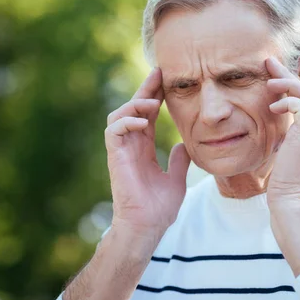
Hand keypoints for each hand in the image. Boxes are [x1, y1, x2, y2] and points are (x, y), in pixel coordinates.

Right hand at [105, 68, 190, 246]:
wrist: (147, 226)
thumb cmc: (159, 208)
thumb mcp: (176, 179)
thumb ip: (179, 161)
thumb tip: (185, 146)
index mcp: (144, 148)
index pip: (148, 115)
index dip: (155, 96)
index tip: (167, 80)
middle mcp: (131, 146)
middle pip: (133, 108)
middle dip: (145, 89)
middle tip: (159, 73)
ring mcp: (121, 151)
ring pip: (119, 115)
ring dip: (134, 105)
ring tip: (152, 103)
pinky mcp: (115, 157)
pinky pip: (114, 130)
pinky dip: (127, 122)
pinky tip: (144, 122)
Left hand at [264, 57, 299, 212]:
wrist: (291, 202)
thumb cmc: (282, 186)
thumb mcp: (281, 158)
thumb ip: (281, 144)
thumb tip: (273, 138)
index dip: (290, 88)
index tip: (272, 78)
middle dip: (288, 75)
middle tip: (269, 62)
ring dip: (289, 83)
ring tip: (269, 80)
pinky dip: (288, 101)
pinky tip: (272, 107)